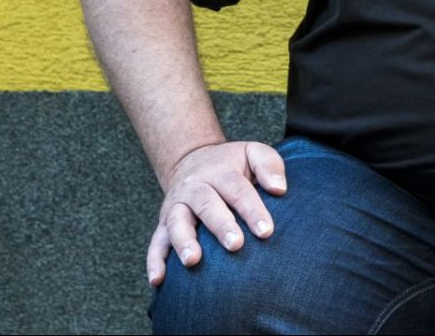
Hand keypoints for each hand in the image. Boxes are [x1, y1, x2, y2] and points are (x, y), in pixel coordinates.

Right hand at [147, 140, 287, 286]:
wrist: (192, 160)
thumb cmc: (231, 164)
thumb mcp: (252, 153)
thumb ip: (269, 165)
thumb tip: (279, 189)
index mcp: (220, 171)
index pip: (238, 190)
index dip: (252, 210)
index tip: (266, 231)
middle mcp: (195, 188)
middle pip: (207, 205)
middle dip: (221, 226)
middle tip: (236, 245)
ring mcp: (177, 206)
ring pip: (177, 223)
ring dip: (184, 242)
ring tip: (193, 261)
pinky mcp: (163, 224)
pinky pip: (156, 242)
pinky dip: (155, 261)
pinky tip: (158, 280)